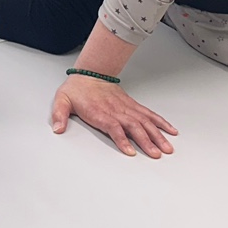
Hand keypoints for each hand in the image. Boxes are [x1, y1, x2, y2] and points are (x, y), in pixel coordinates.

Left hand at [50, 75, 177, 158]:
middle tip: (156, 154)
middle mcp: (116, 110)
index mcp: (100, 112)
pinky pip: (149, 114)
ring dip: (157, 135)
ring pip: (145, 122)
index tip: (130, 151)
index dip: (122, 139)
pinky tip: (170, 130)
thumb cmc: (77, 89)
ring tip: (167, 147)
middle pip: (134, 126)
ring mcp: (126, 108)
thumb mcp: (62, 101)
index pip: (113, 127)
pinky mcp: (132, 105)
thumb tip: (57, 129)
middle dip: (146, 141)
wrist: (89, 73)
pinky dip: (161, 122)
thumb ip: (59, 115)